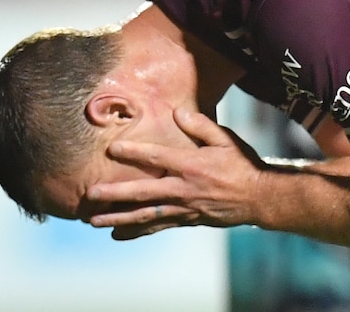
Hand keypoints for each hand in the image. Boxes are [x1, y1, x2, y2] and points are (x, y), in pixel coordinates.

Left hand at [88, 108, 264, 239]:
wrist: (258, 198)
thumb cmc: (242, 164)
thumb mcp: (226, 139)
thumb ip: (201, 126)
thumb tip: (177, 113)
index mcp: (191, 165)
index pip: (157, 157)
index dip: (134, 152)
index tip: (111, 149)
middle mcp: (183, 189)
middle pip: (143, 192)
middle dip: (115, 194)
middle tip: (91, 195)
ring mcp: (183, 208)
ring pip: (144, 215)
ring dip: (118, 218)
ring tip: (93, 221)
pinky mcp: (186, 220)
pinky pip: (157, 226)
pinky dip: (136, 231)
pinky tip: (117, 234)